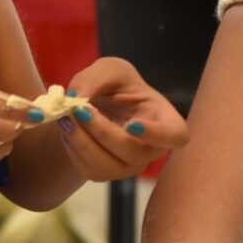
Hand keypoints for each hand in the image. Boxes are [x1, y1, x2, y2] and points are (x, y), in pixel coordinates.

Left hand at [51, 58, 191, 183]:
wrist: (95, 103)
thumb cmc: (114, 84)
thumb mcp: (108, 69)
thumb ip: (95, 78)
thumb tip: (77, 97)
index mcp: (164, 118)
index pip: (176, 136)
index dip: (158, 135)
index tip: (131, 124)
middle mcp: (153, 148)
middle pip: (136, 153)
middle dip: (103, 132)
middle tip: (79, 110)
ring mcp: (132, 165)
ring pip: (111, 168)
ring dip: (84, 144)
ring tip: (66, 119)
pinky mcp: (109, 173)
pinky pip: (92, 172)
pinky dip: (75, 152)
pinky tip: (68, 131)